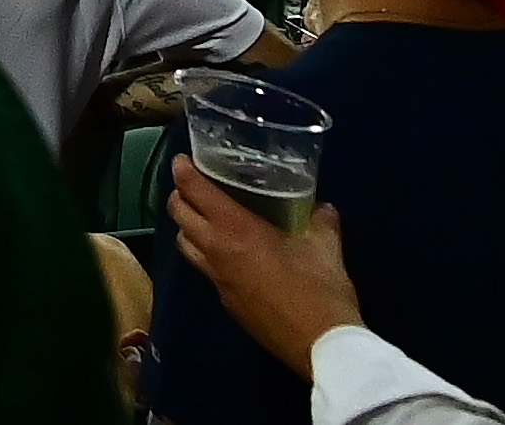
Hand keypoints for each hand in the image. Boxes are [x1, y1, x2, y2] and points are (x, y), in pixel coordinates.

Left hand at [165, 159, 363, 370]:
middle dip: (179, 196)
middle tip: (194, 186)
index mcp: (235, 229)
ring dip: (187, 227)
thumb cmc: (320, 290)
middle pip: (178, 214)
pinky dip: (205, 255)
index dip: (182, 170)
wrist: (320, 345)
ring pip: (184, 244)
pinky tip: (228, 256)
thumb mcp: (326, 248)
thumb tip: (322, 207)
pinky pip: (204, 270)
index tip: (181, 159)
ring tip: (206, 219)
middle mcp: (216, 251)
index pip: (194, 190)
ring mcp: (217, 279)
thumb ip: (321, 221)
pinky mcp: (225, 303)